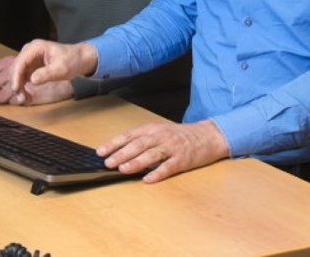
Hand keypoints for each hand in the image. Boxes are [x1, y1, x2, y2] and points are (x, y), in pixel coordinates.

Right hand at [0, 55, 72, 104]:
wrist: (79, 59)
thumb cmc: (72, 60)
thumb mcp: (61, 68)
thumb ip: (47, 73)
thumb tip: (32, 80)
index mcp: (36, 47)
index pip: (20, 61)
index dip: (16, 76)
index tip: (16, 89)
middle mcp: (29, 51)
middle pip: (16, 68)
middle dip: (17, 84)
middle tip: (21, 99)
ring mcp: (29, 58)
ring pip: (17, 74)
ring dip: (19, 88)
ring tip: (25, 99)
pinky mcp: (30, 66)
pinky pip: (22, 77)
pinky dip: (23, 87)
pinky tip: (27, 96)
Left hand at [98, 119, 229, 182]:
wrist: (208, 136)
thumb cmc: (181, 135)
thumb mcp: (160, 131)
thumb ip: (143, 140)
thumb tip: (119, 152)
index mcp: (154, 129)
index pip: (130, 135)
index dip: (114, 143)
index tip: (100, 151)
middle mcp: (162, 136)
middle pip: (139, 144)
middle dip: (122, 153)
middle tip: (108, 162)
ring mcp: (173, 148)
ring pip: (152, 154)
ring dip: (137, 162)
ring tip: (123, 169)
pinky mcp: (183, 159)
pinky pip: (169, 166)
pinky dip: (158, 173)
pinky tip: (148, 179)